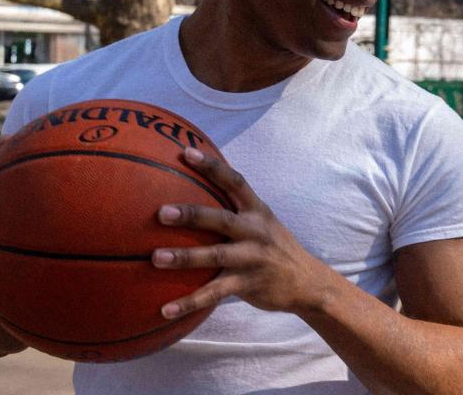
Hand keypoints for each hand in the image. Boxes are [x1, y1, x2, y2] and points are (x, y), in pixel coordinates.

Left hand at [151, 147, 327, 319]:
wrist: (308, 282)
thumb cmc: (275, 247)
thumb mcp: (263, 222)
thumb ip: (236, 208)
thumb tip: (198, 188)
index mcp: (258, 211)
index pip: (235, 182)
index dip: (212, 167)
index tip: (186, 153)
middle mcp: (256, 231)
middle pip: (221, 219)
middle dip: (192, 215)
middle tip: (161, 212)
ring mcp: (253, 259)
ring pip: (216, 256)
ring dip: (185, 257)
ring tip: (155, 258)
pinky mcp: (249, 284)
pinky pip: (215, 293)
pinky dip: (190, 302)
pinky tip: (166, 309)